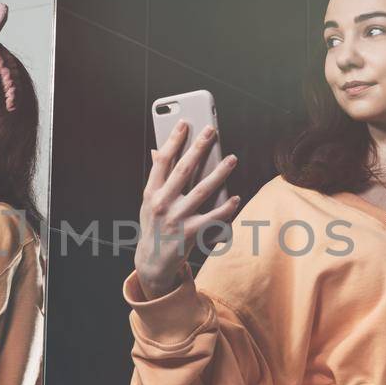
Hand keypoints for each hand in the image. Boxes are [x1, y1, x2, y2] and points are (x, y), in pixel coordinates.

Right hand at [136, 120, 240, 296]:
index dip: (173, 140)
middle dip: (198, 148)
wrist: (153, 261)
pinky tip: (236, 198)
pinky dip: (226, 208)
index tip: (184, 123)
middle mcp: (162, 204)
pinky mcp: (190, 233)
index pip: (162, 161)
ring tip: (232, 159)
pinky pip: (213, 217)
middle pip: (183, 170)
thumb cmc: (155, 226)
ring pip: (202, 191)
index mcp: (151, 193)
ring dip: (219, 173)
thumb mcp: (149, 202)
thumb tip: (157, 150)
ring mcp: (176, 219)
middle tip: (211, 131)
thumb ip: (156, 178)